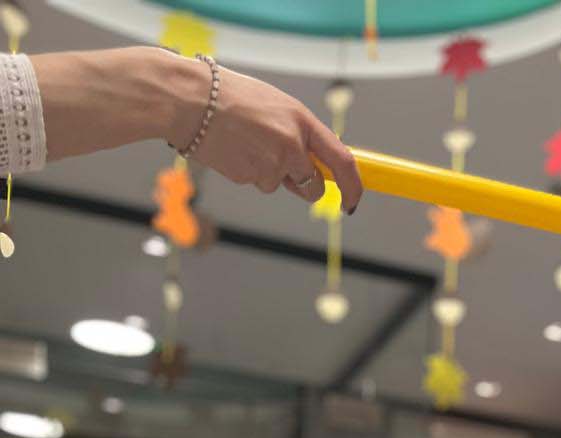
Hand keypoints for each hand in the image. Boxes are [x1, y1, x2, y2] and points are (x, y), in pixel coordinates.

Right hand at [169, 56, 362, 210]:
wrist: (189, 100)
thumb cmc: (230, 96)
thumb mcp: (275, 104)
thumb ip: (298, 132)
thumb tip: (314, 160)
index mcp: (302, 121)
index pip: (342, 162)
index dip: (353, 187)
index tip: (353, 200)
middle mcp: (291, 145)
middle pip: (314, 187)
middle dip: (304, 185)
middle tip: (282, 164)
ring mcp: (270, 165)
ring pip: (279, 184)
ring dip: (268, 172)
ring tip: (245, 142)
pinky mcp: (249, 178)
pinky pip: (256, 182)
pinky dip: (248, 170)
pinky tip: (233, 148)